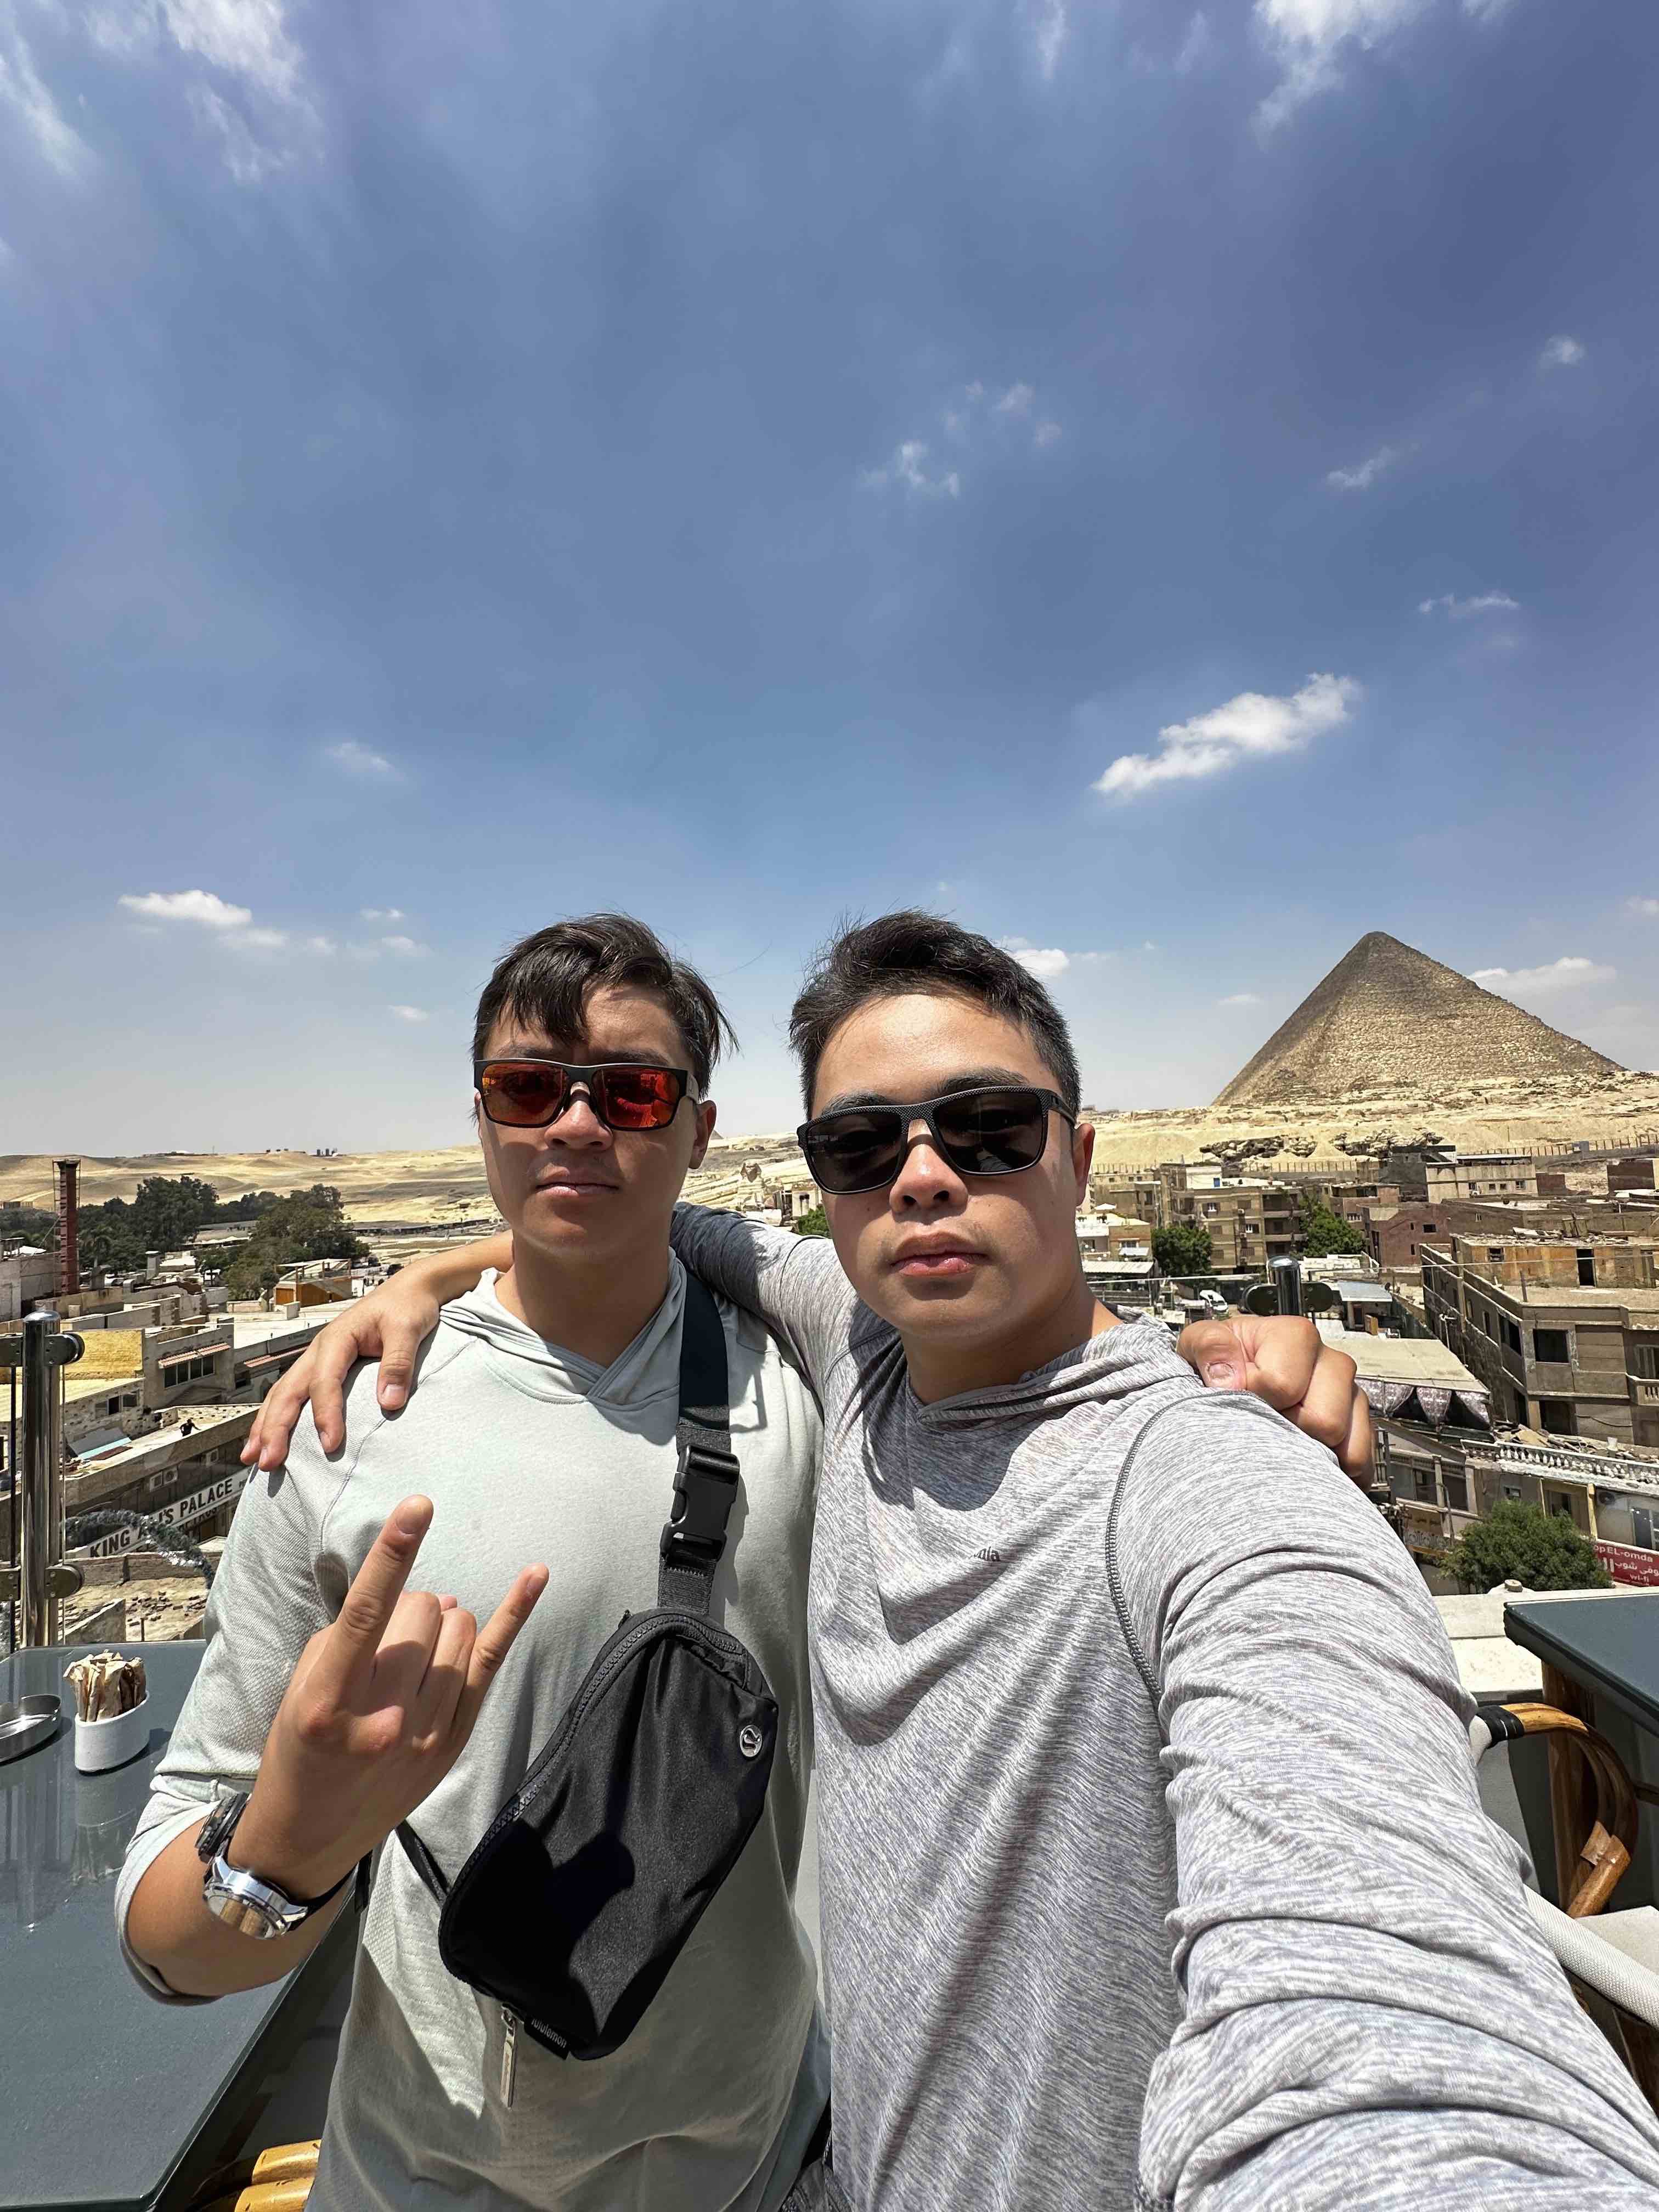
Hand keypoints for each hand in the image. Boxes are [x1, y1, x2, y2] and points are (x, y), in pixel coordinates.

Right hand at [230, 1497, 547, 1899]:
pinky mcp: (455, 1741)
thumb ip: (355, 1634)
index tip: (419, 1506)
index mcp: (328, 1699)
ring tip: (412, 1652)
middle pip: (422, 1612)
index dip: (394, 1553)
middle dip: (408, 1606)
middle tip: (387, 1639)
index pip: (368, 1613)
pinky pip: (492, 1661)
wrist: (309, 1835)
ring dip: (439, 1622)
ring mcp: (425, 1734)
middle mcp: (381, 1718)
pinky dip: (514, 1613)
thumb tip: (426, 1598)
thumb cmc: (300, 1745)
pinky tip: (536, 1574)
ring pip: (458, 1628)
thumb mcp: (303, 1685)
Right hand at [243, 1278, 443, 1470]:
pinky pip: (292, 1394)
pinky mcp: (322, 1368)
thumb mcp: (408, 1329)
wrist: (409, 1291)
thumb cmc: (407, 1307)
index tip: (330, 1444)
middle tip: (268, 1462)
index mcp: (338, 1338)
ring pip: (282, 1394)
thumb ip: (399, 1364)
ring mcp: (317, 1359)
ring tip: (253, 1458)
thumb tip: (390, 1403)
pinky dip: (276, 1417)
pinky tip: (269, 1438)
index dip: (326, 1414)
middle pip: (289, 1390)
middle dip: (275, 1427)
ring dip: (266, 1426)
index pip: (325, 1380)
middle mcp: (320, 1349)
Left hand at [1175, 1315, 1371, 1482]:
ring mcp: (1349, 1397)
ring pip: (1344, 1444)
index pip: (1284, 1384)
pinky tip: (1305, 1461)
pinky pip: (1361, 1462)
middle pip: (1324, 1419)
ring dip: (1309, 1451)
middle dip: (1287, 1428)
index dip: (1256, 1395)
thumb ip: (1208, 1346)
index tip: (1240, 1393)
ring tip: (1282, 1436)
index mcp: (1296, 1337)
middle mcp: (1331, 1364)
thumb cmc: (1220, 1364)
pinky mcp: (1358, 1430)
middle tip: (1264, 1420)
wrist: (1231, 1384)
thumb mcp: (1200, 1343)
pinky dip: (1333, 1471)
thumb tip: (1227, 1377)